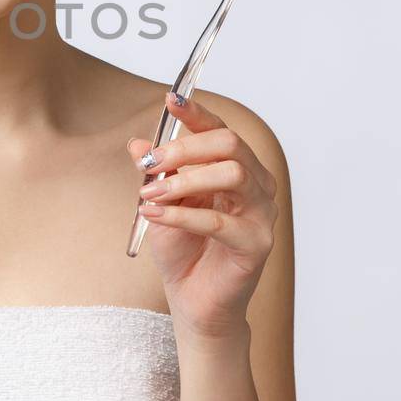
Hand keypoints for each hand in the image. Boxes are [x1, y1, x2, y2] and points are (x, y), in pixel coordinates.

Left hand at [126, 91, 279, 341]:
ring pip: (231, 175)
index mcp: (236, 168)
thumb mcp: (161, 202)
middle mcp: (256, 185)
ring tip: (148, 193)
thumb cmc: (183, 249)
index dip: (196, 113)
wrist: (193, 301)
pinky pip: (219, 221)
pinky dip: (181, 215)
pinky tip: (154, 214)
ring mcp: (261, 214)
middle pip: (230, 145)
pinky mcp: (256, 244)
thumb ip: (156, 173)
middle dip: (184, 148)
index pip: (220, 130)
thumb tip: (138, 143)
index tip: (170, 100)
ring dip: (183, 181)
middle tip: (148, 163)